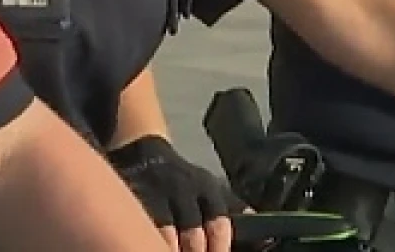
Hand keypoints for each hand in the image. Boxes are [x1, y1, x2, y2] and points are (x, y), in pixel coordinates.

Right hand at [106, 135, 242, 251]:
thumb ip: (231, 208)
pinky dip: (152, 239)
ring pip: (168, 235)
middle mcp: (184, 191)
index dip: (219, 248)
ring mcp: (158, 196)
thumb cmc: (183, 180)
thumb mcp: (208, 187)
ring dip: (173, 249)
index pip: (218, 224)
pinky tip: (153, 243)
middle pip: (194, 235)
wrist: (144, 153)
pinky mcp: (136, 200)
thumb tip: (258, 223)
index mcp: (206, 190)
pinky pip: (146, 228)